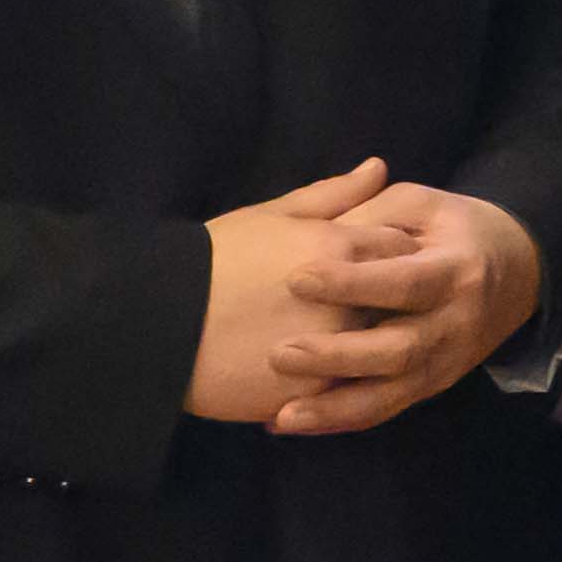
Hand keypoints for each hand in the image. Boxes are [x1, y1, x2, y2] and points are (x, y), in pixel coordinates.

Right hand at [186, 158, 388, 423]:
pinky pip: (352, 393)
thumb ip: (333, 194)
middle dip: (396, 302)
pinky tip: (331, 377)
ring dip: (376, 348)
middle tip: (371, 305)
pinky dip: (347, 385)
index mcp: (343, 247)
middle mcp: (351, 299)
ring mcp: (337, 350)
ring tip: (351, 343)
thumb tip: (379, 167)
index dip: (396, 255)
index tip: (382, 262)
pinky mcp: (317, 393)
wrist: (157, 323)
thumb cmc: (212, 260)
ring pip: (384, 352)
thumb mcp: (271, 216)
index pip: (403, 248)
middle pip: (404, 301)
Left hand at [264, 176, 545, 434]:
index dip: (353, 283)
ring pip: (391, 395)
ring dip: (335, 407)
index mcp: (456, 270)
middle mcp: (455, 324)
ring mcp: (445, 362)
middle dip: (338, 356)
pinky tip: (288, 422)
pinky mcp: (431, 385)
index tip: (296, 279)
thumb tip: (312, 236)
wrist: (520, 270)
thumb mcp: (421, 204)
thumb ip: (368, 215)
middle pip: (399, 350)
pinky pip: (384, 410)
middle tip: (279, 353)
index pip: (405, 282)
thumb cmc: (455, 229)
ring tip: (282, 414)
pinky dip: (337, 420)